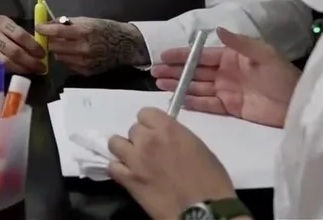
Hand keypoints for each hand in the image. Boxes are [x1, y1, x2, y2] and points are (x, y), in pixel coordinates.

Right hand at [0, 9, 45, 74]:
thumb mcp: (6, 24)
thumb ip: (20, 34)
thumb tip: (39, 48)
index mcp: (1, 22)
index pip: (19, 35)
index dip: (33, 46)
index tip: (43, 53)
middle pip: (13, 51)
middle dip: (30, 61)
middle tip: (41, 67)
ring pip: (6, 62)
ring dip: (22, 69)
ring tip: (33, 71)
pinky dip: (11, 71)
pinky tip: (20, 73)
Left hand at [37, 17, 148, 74]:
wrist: (125, 46)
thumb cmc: (105, 29)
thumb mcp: (88, 21)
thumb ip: (68, 23)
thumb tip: (49, 23)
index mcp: (84, 32)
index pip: (57, 32)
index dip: (45, 29)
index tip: (39, 28)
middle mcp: (83, 48)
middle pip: (54, 47)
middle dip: (51, 41)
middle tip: (53, 37)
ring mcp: (84, 62)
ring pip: (59, 58)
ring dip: (59, 51)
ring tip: (66, 45)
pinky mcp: (86, 72)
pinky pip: (68, 65)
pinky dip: (67, 59)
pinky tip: (75, 54)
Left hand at [107, 107, 238, 218]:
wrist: (204, 210)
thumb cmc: (211, 181)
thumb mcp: (198, 148)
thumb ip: (178, 137)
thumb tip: (167, 138)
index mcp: (168, 129)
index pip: (145, 113)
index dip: (150, 123)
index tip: (155, 132)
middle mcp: (148, 140)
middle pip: (132, 129)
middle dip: (140, 138)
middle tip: (150, 151)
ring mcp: (135, 159)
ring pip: (115, 143)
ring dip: (125, 150)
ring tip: (135, 161)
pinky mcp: (128, 180)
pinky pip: (112, 167)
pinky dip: (118, 169)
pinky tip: (129, 174)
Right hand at [151, 27, 299, 127]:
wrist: (297, 104)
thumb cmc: (282, 76)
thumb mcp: (263, 54)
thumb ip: (239, 43)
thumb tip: (216, 29)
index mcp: (232, 56)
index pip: (202, 54)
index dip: (182, 55)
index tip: (163, 55)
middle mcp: (226, 72)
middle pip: (195, 71)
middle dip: (175, 71)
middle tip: (154, 72)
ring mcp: (226, 90)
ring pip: (197, 87)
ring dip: (179, 86)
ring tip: (159, 84)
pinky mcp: (230, 108)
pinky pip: (207, 104)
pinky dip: (193, 102)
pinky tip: (178, 100)